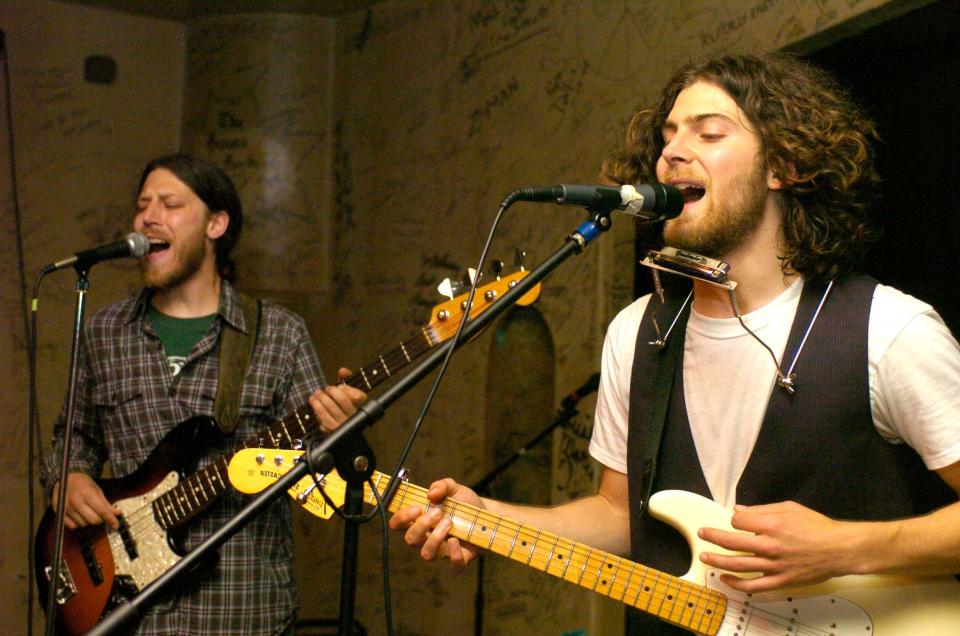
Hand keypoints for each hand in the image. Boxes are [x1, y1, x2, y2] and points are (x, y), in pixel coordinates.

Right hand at [50, 472, 120, 529]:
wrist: (64, 479)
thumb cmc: (83, 483)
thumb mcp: (97, 489)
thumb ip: (106, 503)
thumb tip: (117, 513)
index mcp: (87, 493)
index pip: (102, 511)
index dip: (110, 519)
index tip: (116, 525)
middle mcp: (75, 501)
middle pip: (93, 520)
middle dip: (100, 519)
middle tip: (102, 515)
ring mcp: (66, 508)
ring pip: (83, 524)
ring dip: (89, 521)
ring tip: (88, 511)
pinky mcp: (59, 513)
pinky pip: (72, 526)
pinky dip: (78, 523)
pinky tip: (80, 515)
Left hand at [308, 368, 366, 432]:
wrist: (341, 426)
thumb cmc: (343, 405)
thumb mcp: (347, 391)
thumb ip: (346, 378)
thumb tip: (342, 371)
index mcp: (360, 405)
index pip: (356, 395)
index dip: (346, 389)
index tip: (338, 386)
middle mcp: (353, 416)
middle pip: (342, 400)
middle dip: (330, 392)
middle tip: (322, 390)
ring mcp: (344, 425)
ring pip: (331, 410)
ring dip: (320, 401)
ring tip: (314, 396)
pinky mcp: (334, 432)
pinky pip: (324, 421)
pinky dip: (318, 412)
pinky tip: (314, 405)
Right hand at [388, 478, 481, 572]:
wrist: (487, 513)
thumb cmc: (464, 502)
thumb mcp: (454, 488)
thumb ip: (442, 485)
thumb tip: (431, 492)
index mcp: (420, 520)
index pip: (398, 524)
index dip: (401, 518)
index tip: (417, 508)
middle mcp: (427, 537)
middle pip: (410, 539)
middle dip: (421, 526)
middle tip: (438, 512)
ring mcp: (443, 550)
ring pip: (427, 554)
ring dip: (435, 538)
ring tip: (449, 522)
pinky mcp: (461, 557)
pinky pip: (454, 566)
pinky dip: (454, 555)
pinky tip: (456, 540)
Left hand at [697, 500, 855, 592]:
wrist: (840, 549)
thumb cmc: (818, 527)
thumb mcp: (790, 508)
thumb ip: (762, 509)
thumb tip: (740, 510)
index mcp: (772, 525)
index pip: (738, 521)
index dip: (733, 520)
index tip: (733, 521)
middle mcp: (770, 545)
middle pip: (731, 542)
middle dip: (712, 537)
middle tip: (702, 534)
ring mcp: (774, 565)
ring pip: (737, 565)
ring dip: (717, 561)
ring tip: (704, 557)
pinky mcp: (781, 581)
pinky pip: (753, 586)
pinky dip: (736, 584)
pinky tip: (725, 579)